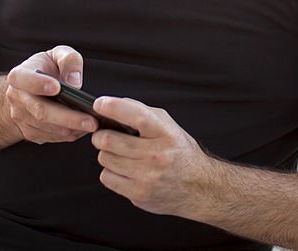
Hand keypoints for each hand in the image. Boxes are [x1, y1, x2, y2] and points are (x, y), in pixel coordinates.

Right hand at [5, 45, 97, 143]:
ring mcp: (21, 117)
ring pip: (47, 127)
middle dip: (68, 118)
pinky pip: (50, 137)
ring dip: (71, 129)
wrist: (28, 88)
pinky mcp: (30, 132)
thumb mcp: (57, 55)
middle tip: (90, 121)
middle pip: (40, 111)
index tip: (57, 87)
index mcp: (19, 75)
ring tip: (92, 125)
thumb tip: (74, 81)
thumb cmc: (46, 69)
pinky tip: (83, 129)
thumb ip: (68, 60)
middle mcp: (16, 98)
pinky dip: (68, 135)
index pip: (25, 79)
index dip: (39, 84)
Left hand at [91, 97, 218, 216]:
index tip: (99, 103)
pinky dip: (110, 171)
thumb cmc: (179, 152)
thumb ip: (143, 113)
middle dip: (100, 135)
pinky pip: (107, 177)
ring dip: (107, 154)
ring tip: (119, 153)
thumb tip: (113, 106)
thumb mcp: (168, 126)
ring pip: (105, 158)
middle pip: (109, 140)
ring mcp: (147, 176)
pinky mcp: (138, 194)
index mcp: (166, 134)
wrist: (197, 186)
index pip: (138, 116)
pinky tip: (123, 169)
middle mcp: (157, 155)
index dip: (114, 107)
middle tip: (103, 134)